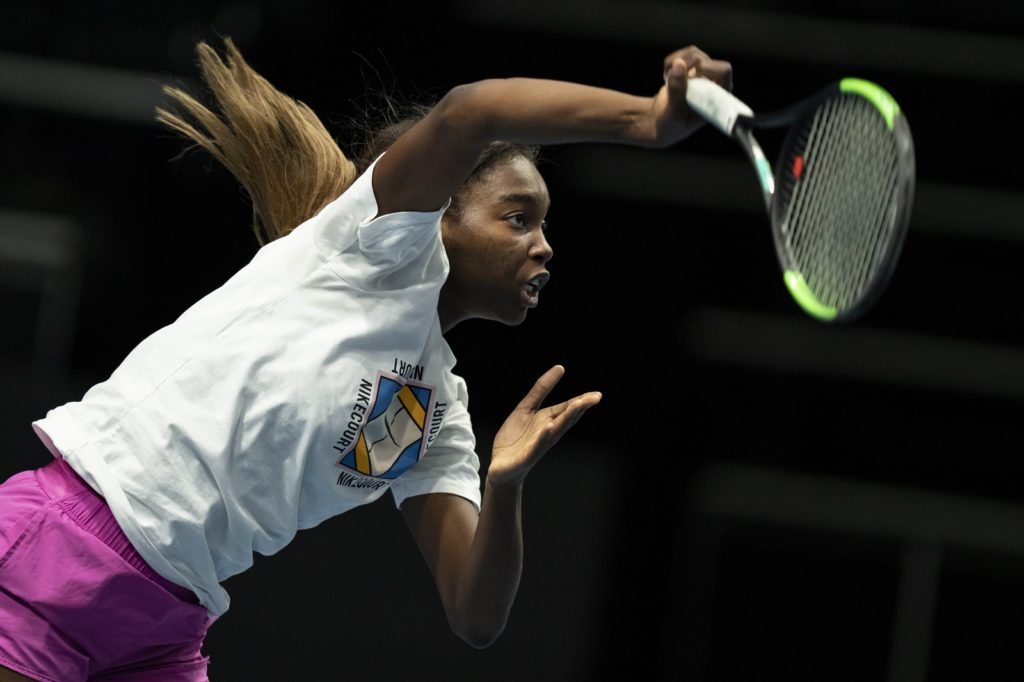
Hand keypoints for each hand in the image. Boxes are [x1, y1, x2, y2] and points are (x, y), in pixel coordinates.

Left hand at [488, 366, 601, 488]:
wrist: (501, 466)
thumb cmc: (515, 438)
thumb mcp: (526, 408)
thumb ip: (541, 389)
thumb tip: (560, 367)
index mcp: (549, 420)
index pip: (567, 408)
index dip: (581, 401)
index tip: (597, 395)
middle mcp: (548, 432)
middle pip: (566, 418)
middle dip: (579, 407)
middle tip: (595, 398)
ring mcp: (538, 445)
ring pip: (555, 430)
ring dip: (566, 418)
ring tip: (577, 405)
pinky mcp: (526, 456)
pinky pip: (536, 446)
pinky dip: (543, 437)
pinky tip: (548, 427)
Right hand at [650, 45, 733, 146]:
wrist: (663, 122)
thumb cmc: (673, 124)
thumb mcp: (674, 113)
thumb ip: (676, 91)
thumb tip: (678, 64)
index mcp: (719, 98)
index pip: (724, 71)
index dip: (708, 69)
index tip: (690, 77)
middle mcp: (715, 83)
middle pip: (704, 60)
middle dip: (686, 66)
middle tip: (671, 78)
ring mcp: (705, 73)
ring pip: (693, 53)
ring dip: (676, 63)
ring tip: (667, 78)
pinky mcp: (694, 66)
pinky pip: (684, 54)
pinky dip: (672, 61)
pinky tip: (668, 76)